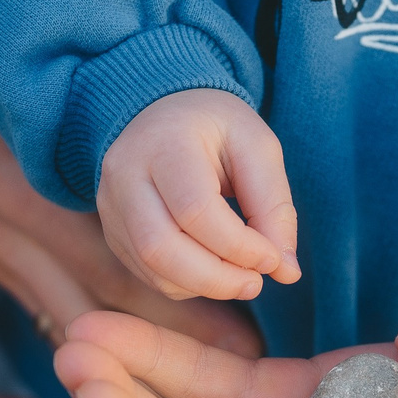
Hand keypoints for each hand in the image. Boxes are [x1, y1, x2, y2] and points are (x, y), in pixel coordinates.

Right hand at [96, 89, 301, 302]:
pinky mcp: (111, 229)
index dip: (238, 246)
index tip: (272, 259)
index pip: (195, 210)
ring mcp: (111, 205)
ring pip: (151, 267)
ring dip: (203, 286)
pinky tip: (214, 271)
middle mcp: (125, 174)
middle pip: (161, 247)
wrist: (164, 111)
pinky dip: (186, 284)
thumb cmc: (217, 129)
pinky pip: (147, 273)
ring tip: (241, 280)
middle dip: (216, 278)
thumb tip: (286, 272)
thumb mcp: (257, 149)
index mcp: (164, 143)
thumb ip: (274, 208)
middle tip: (256, 283)